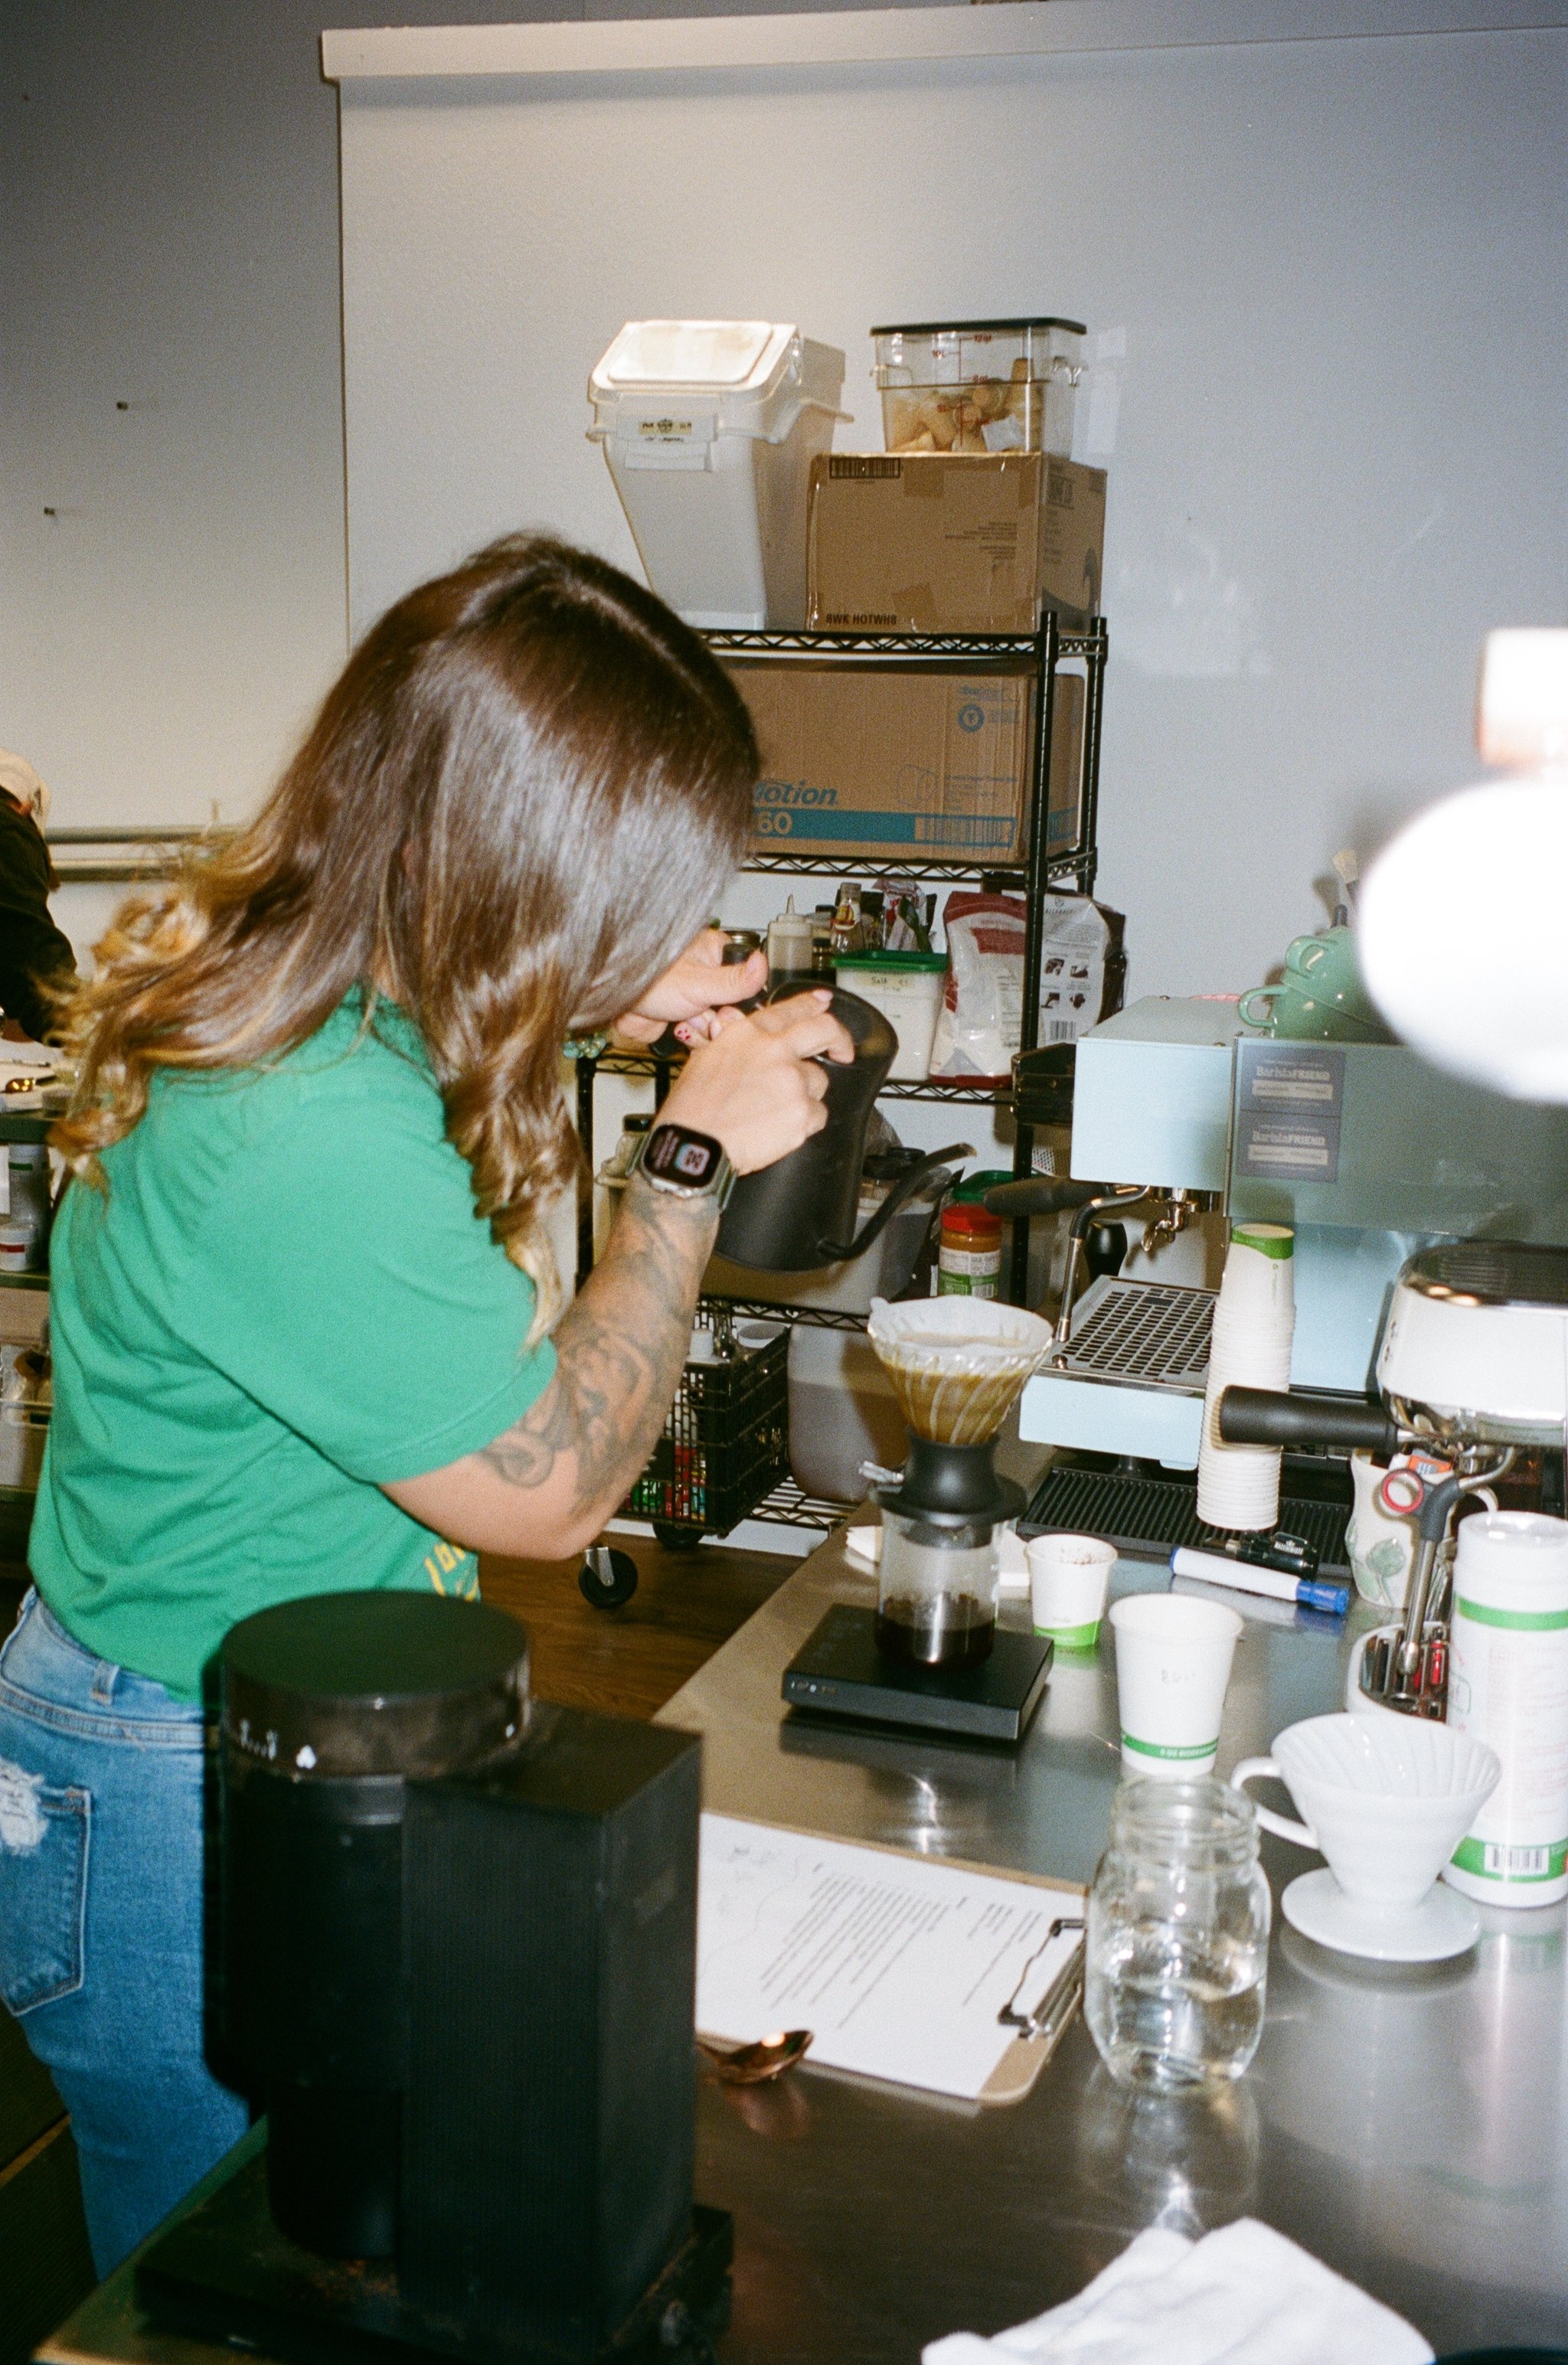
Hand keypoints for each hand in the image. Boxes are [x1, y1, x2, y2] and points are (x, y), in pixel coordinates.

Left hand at [612, 929, 767, 1045]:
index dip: (739, 1003)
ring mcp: (695, 997)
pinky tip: (676, 1029)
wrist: (610, 1001)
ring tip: (681, 1019)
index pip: (748, 983)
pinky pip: (700, 1035)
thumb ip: (736, 980)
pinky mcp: (682, 1016)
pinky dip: (690, 1037)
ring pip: (716, 1025)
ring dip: (701, 1030)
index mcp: (715, 954)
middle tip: (698, 1014)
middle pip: (733, 1008)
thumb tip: (764, 964)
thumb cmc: (645, 978)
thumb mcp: (699, 981)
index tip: (726, 1010)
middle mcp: (707, 975)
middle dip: (716, 1019)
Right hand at [657, 992, 853, 1173]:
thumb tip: (739, 1027)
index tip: (823, 1004)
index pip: (791, 1009)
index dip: (812, 1004)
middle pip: (825, 1031)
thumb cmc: (692, 1108)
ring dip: (805, 1093)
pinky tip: (779, 1128)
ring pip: (818, 1081)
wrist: (695, 1145)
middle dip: (839, 1040)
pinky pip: (818, 1114)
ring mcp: (793, 1081)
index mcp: (749, 1033)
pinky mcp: (803, 1112)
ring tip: (775, 1109)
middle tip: (842, 1052)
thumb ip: (731, 1040)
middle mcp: (775, 1050)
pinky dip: (804, 1122)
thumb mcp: (704, 1059)